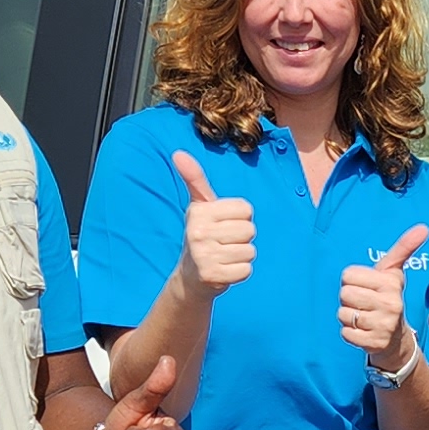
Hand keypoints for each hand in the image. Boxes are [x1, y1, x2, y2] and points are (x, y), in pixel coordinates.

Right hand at [173, 152, 254, 296]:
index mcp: (199, 212)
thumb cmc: (202, 234)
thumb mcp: (199, 206)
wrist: (190, 276)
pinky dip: (239, 271)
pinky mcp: (213, 276)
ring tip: (224, 255)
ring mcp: (204, 256)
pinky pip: (246, 269)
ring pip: (250, 251)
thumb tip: (179, 153)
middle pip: (250, 230)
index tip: (223, 224)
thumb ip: (195, 179)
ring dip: (241, 255)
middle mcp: (198, 232)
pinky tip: (225, 269)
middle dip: (242, 238)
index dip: (240, 218)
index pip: (246, 209)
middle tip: (223, 242)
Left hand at [341, 224, 427, 372]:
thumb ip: (404, 248)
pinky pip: (345, 333)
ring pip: (343, 314)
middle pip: (344, 294)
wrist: (397, 338)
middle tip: (364, 303)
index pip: (348, 274)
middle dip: (349, 299)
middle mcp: (391, 304)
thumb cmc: (389, 298)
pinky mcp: (374, 344)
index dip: (352, 280)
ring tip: (364, 317)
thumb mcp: (394, 273)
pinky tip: (363, 331)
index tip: (366, 287)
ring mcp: (383, 326)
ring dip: (348, 317)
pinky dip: (350, 333)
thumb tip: (424, 227)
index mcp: (392, 283)